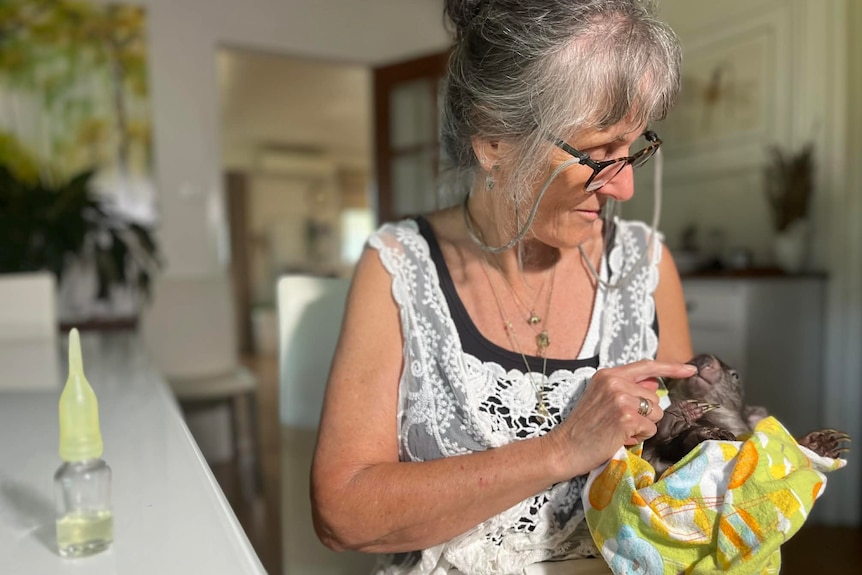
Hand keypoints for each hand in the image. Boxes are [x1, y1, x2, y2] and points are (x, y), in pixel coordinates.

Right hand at [544, 360, 698, 476]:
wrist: (564, 448)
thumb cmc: (584, 428)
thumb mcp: (602, 399)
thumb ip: (627, 389)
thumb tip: (654, 383)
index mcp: (608, 374)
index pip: (646, 366)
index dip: (671, 368)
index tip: (690, 370)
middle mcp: (615, 382)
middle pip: (655, 398)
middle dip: (645, 415)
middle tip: (620, 424)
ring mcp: (620, 398)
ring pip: (656, 414)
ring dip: (643, 427)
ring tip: (619, 432)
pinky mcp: (626, 417)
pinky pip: (650, 429)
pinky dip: (639, 438)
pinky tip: (620, 439)